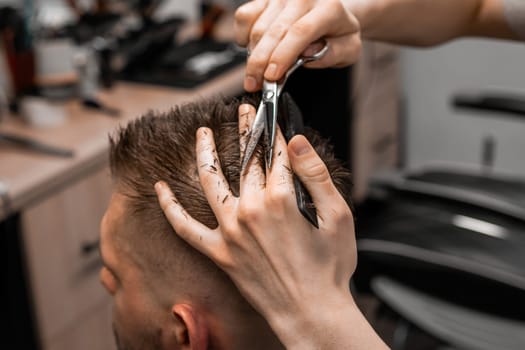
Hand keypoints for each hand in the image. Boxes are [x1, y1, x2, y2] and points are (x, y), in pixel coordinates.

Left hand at [155, 104, 365, 347]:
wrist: (311, 312)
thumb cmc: (328, 268)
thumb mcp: (337, 216)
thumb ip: (316, 175)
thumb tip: (297, 142)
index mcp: (280, 199)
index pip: (275, 153)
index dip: (272, 129)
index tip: (268, 114)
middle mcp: (250, 211)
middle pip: (246, 160)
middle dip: (246, 130)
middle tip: (243, 110)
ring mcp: (230, 232)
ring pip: (211, 182)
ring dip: (205, 153)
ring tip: (202, 133)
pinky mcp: (219, 253)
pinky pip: (185, 228)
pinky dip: (170, 207)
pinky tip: (160, 189)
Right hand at [234, 0, 361, 91]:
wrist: (331, 12)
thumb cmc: (338, 33)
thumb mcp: (348, 49)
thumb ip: (333, 53)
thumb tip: (307, 54)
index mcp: (329, 8)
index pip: (301, 32)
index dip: (283, 56)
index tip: (272, 76)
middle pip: (274, 31)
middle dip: (260, 63)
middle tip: (254, 85)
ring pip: (257, 28)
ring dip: (253, 56)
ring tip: (257, 74)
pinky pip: (244, 17)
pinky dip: (243, 37)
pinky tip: (254, 50)